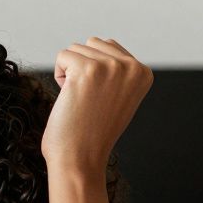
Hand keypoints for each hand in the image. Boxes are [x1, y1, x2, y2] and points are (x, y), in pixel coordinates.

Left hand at [41, 38, 152, 173]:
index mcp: (143, 72)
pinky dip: (59, 76)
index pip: (109, 48)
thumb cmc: (92, 132)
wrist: (81, 159)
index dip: (96, 73)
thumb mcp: (118, 97)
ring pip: (76, 49)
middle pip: (92, 44)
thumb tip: (100, 44)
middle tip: (88, 100)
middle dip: (82, 68)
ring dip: (70, 73)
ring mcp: (111, 67)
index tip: (100, 100)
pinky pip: (62, 56)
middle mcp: (132, 67)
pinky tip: (69, 98)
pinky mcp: (87, 70)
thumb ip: (117, 71)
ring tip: (80, 100)